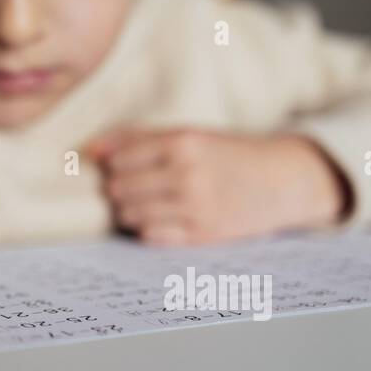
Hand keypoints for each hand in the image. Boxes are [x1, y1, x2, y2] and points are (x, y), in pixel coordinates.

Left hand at [85, 127, 351, 245]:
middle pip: (120, 189)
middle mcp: (187, 174)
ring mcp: (195, 207)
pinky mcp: (202, 234)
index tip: (120, 167)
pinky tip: (160, 219)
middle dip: (118, 190)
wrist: (281, 180)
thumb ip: (136, 138)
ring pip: (130, 215)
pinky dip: (147, 228)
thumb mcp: (187, 135)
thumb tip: (89, 150)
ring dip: (130, 211)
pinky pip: (150, 236)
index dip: (112, 166)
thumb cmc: (228, 154)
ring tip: (147, 203)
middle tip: (132, 188)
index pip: (118, 160)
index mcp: (182, 143)